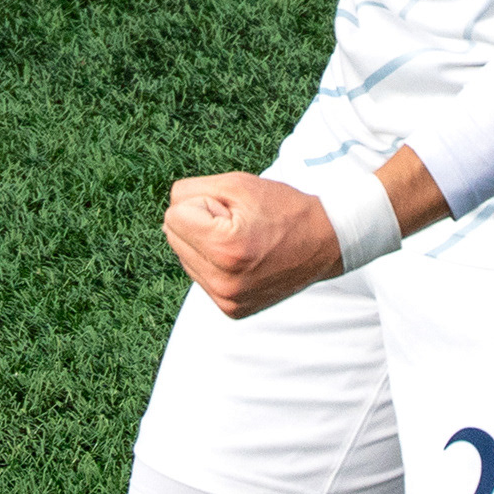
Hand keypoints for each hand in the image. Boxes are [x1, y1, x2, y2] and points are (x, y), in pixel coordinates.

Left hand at [161, 172, 341, 318]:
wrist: (325, 243)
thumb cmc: (283, 209)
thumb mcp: (237, 184)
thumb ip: (190, 191)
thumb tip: (169, 212)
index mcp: (225, 249)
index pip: (173, 214)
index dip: (203, 203)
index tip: (235, 211)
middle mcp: (223, 283)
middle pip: (173, 236)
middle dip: (200, 223)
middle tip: (239, 225)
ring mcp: (227, 301)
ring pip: (184, 257)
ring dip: (206, 244)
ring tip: (242, 241)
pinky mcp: (231, 310)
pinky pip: (200, 276)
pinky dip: (215, 263)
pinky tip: (243, 258)